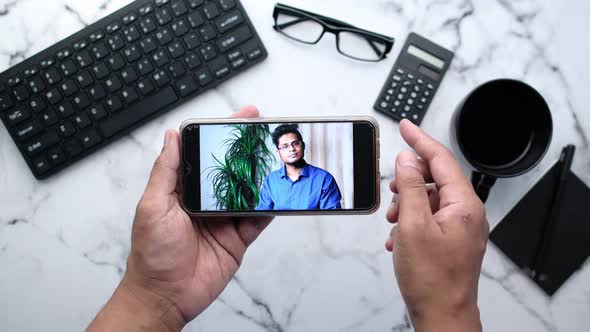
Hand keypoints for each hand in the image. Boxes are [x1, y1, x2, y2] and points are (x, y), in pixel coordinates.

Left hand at [87, 106, 271, 331]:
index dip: (223, 134)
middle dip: (249, 150)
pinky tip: (280, 194)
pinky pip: (258, 219)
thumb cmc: (152, 254)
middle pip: (232, 169)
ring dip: (263, 176)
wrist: (166, 296)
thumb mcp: (153, 206)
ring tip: (277, 157)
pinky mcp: (237, 238)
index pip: (206, 154)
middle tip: (266, 131)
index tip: (240, 118)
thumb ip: (166, 171)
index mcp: (183, 189)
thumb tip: (172, 136)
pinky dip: (271, 207)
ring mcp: (223, 219)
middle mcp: (206, 200)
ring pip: (249, 191)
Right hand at [385, 120, 487, 331]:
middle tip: (392, 190)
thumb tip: (406, 160)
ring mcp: (459, 228)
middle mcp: (466, 213)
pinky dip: (410, 221)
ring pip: (429, 200)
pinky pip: (428, 218)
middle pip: (436, 179)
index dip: (420, 140)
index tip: (405, 126)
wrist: (442, 315)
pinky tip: (398, 237)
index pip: (441, 159)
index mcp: (464, 205)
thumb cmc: (433, 279)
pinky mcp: (450, 240)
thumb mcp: (413, 225)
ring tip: (394, 222)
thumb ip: (410, 187)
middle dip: (409, 182)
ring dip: (407, 205)